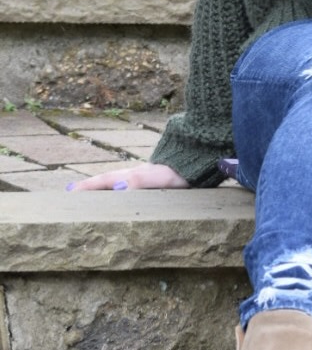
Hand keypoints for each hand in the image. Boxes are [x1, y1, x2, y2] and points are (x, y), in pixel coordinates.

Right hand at [66, 164, 188, 190]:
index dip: (88, 186)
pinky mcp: (159, 178)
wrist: (203, 156)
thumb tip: (115, 188)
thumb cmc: (183, 170)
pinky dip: (122, 188)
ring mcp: (148, 175)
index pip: (106, 180)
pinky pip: (134, 184)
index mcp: (135, 174)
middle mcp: (139, 173)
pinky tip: (125, 192)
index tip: (69, 191)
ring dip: (104, 187)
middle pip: (110, 178)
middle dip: (91, 186)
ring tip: (91, 193)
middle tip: (71, 191)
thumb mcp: (160, 178)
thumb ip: (138, 182)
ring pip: (121, 180)